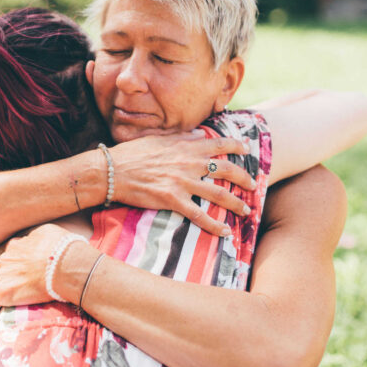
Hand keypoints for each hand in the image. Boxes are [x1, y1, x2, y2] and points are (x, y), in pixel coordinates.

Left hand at [0, 224, 74, 320]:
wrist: (65, 265)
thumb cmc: (61, 248)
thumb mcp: (46, 232)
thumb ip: (33, 237)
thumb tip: (32, 242)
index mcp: (15, 246)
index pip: (2, 253)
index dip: (5, 261)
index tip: (7, 267)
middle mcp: (5, 259)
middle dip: (1, 277)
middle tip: (10, 286)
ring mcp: (3, 276)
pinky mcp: (4, 293)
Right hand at [106, 131, 255, 236]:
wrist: (112, 171)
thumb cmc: (132, 154)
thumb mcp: (158, 139)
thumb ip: (181, 137)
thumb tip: (199, 134)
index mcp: (185, 147)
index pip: (218, 144)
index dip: (236, 146)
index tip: (247, 148)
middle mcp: (189, 163)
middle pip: (226, 170)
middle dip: (244, 178)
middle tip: (254, 185)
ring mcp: (182, 182)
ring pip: (218, 194)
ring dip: (236, 203)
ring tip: (246, 210)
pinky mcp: (173, 200)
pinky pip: (199, 215)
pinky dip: (215, 225)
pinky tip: (225, 232)